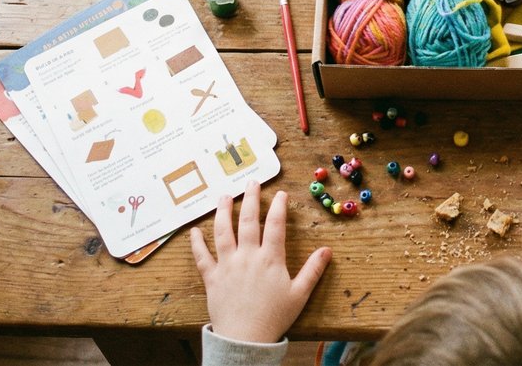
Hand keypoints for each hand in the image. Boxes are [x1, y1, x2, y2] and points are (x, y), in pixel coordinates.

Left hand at [190, 184, 331, 343]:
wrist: (246, 339)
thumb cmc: (274, 317)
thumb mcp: (299, 294)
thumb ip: (313, 270)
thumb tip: (327, 250)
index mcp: (270, 259)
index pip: (275, 225)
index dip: (278, 206)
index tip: (280, 193)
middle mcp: (247, 256)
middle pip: (248, 221)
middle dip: (251, 199)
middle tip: (251, 183)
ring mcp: (227, 265)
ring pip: (223, 232)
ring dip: (223, 212)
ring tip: (224, 197)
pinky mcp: (212, 277)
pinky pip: (201, 257)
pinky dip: (196, 243)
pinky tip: (194, 231)